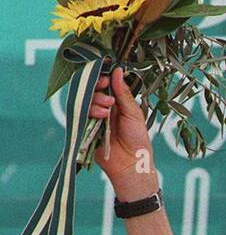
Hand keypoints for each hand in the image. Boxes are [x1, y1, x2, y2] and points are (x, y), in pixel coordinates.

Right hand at [88, 66, 157, 199]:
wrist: (131, 164)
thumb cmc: (137, 139)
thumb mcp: (133, 113)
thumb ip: (124, 93)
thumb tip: (117, 70)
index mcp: (116, 101)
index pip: (103, 82)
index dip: (102, 77)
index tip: (106, 78)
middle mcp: (103, 106)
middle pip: (91, 88)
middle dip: (97, 89)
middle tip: (109, 98)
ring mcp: (92, 117)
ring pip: (85, 100)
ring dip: (95, 102)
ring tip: (107, 112)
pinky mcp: (84, 127)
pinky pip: (79, 114)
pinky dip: (88, 111)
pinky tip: (100, 116)